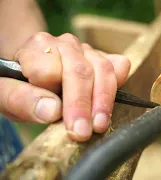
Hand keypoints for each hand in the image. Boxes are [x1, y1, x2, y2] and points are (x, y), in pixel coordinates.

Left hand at [0, 32, 130, 141]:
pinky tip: (112, 102)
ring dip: (104, 100)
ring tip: (100, 125)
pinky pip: (118, 66)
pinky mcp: (103, 58)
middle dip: (82, 104)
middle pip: (80, 71)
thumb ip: (20, 99)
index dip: (52, 97)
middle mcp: (64, 44)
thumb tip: (52, 110)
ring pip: (103, 69)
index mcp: (36, 49)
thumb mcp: (5, 94)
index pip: (48, 70)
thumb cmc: (21, 85)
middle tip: (82, 132)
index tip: (58, 122)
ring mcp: (87, 50)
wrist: (35, 73)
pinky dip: (120, 82)